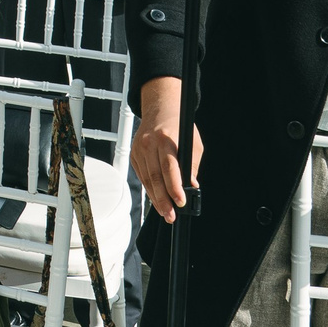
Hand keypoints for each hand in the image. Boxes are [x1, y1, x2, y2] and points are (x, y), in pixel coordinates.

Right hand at [132, 76, 204, 222]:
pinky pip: (142, 176)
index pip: (169, 167)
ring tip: (165, 212)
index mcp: (165, 139)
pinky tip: (157, 199)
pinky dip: (150, 189)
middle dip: (163, 200)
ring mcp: (139, 149)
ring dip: (156, 198)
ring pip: (146, 179)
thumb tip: (191, 187)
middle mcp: (149, 143)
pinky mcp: (134, 154)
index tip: (181, 202)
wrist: (160, 110)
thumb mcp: (193, 144)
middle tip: (171, 215)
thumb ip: (192, 166)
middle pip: (155, 177)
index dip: (174, 187)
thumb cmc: (179, 127)